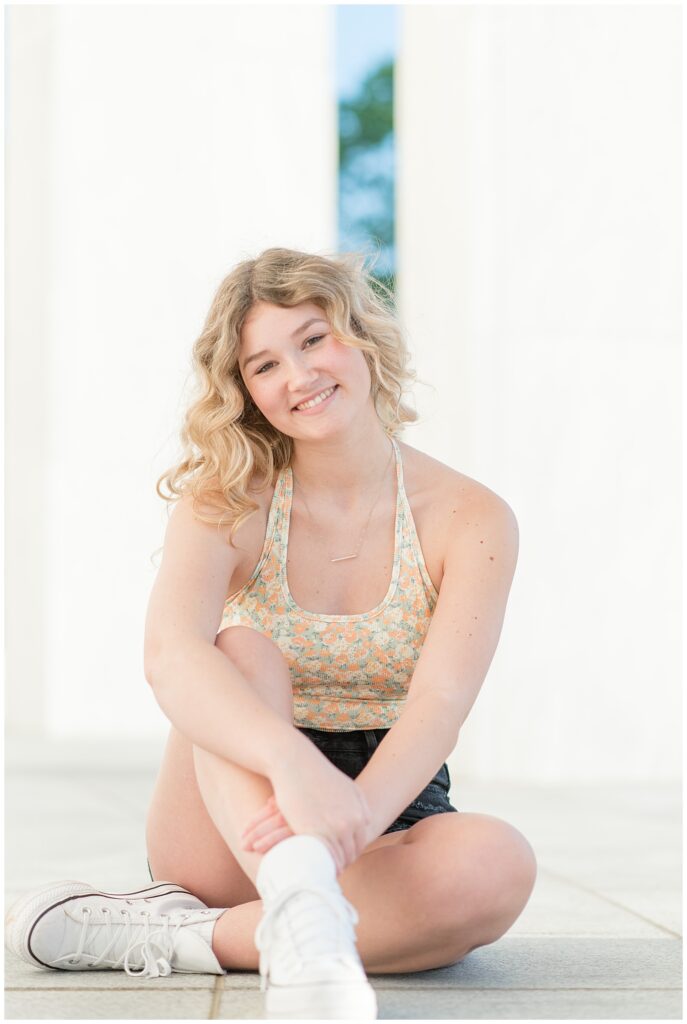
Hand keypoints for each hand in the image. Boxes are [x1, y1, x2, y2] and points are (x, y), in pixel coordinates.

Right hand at [242, 749, 372, 872]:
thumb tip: (367, 821)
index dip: (351, 853)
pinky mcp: (313, 831)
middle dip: (343, 862)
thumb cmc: (319, 774)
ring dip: (331, 866)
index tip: (342, 858)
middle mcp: (350, 823)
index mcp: (359, 814)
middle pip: (350, 853)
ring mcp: (332, 828)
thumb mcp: (348, 786)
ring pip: (337, 857)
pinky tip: (314, 865)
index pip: (360, 844)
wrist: (296, 763)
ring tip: (322, 869)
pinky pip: (321, 855)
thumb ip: (360, 804)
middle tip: (333, 868)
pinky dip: (319, 863)